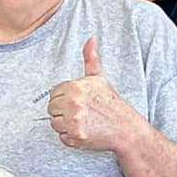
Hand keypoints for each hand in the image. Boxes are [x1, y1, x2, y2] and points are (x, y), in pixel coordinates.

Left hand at [48, 37, 136, 151]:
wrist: (125, 128)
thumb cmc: (111, 103)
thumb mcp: (99, 79)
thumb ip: (91, 58)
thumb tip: (91, 38)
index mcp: (76, 87)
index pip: (54, 92)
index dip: (64, 97)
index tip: (78, 101)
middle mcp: (73, 103)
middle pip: (51, 108)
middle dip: (63, 111)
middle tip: (80, 112)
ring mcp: (73, 121)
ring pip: (55, 123)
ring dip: (65, 124)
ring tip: (82, 121)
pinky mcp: (75, 137)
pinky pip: (62, 137)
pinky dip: (70, 137)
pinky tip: (83, 131)